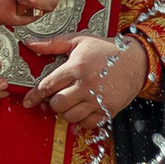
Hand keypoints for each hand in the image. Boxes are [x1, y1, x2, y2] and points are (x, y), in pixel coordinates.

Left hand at [21, 35, 144, 128]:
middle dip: (52, 103)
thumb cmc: (105, 49)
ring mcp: (98, 100)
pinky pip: (88, 124)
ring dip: (66, 112)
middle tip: (55, 98)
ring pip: (71, 116)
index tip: (27, 102)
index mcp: (76, 67)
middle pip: (58, 104)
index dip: (35, 96)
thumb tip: (30, 43)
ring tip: (69, 103)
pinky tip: (81, 110)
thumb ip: (52, 43)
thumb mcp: (78, 40)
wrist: (136, 60)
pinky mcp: (109, 110)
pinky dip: (81, 120)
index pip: (48, 86)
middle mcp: (86, 85)